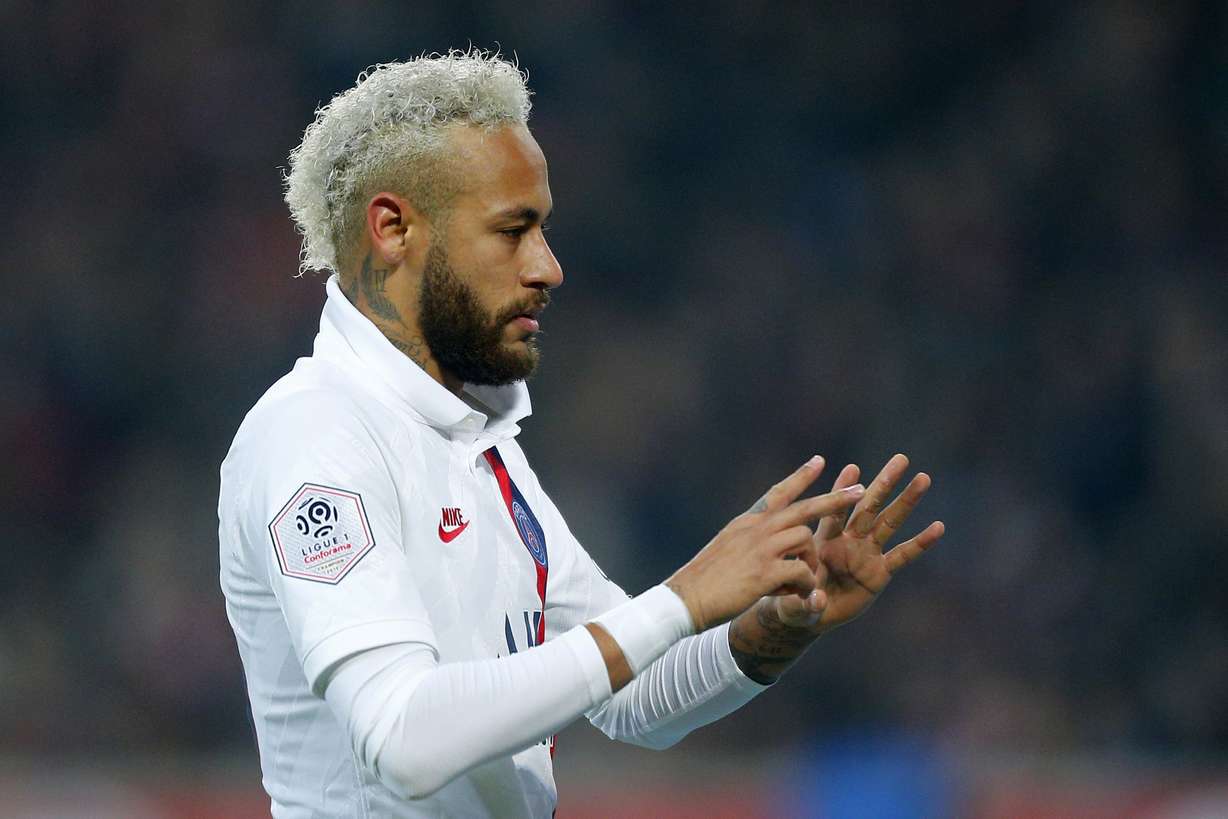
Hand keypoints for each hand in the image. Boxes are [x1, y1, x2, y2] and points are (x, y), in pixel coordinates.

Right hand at [665, 456, 864, 631]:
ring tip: (802, 580)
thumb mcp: (726, 548)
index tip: (820, 461)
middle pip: (803, 507)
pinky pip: (801, 572)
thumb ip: (748, 540)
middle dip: (834, 499)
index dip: (800, 477)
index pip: (778, 493)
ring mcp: (761, 549)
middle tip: (860, 491)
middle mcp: (756, 529)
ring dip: (811, 561)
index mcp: (747, 522)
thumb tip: (765, 540)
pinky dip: (804, 584)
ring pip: (805, 540)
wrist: (684, 598)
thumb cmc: (704, 580)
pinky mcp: (765, 573)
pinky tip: (794, 595)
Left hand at [775, 453, 944, 631]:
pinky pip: (902, 555)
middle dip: (884, 483)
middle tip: (900, 459)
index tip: (852, 469)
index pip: (834, 513)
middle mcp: (847, 540)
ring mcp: (865, 554)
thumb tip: (818, 601)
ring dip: (906, 501)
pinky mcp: (879, 572)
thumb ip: (807, 599)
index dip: (842, 492)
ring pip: (888, 523)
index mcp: (822, 539)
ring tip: (923, 478)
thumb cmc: (792, 596)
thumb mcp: (794, 597)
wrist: (806, 612)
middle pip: (868, 507)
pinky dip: (920, 543)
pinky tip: (938, 527)